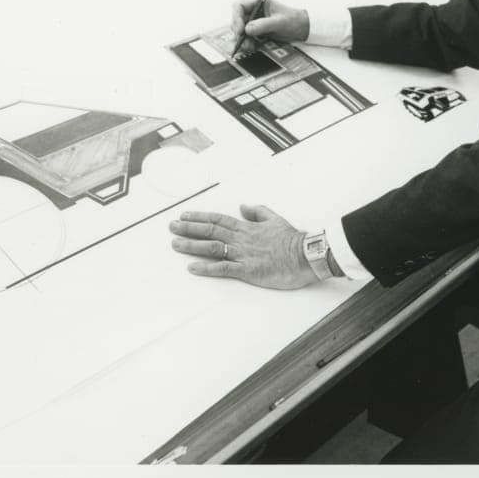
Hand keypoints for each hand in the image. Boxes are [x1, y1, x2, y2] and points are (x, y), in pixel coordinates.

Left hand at [169, 204, 316, 289]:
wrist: (306, 255)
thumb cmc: (293, 240)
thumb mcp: (275, 219)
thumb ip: (258, 212)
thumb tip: (244, 206)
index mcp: (248, 227)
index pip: (218, 219)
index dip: (199, 217)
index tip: (184, 216)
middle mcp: (242, 239)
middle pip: (210, 231)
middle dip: (189, 228)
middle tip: (171, 227)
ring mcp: (244, 254)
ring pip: (212, 247)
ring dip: (192, 245)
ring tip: (175, 244)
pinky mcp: (248, 270)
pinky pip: (223, 268)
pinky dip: (206, 268)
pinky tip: (192, 267)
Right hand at [231, 0, 308, 56]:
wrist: (302, 28)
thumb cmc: (293, 20)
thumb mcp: (279, 22)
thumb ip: (263, 25)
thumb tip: (247, 30)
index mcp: (258, 1)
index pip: (239, 6)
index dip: (236, 17)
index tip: (240, 30)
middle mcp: (254, 10)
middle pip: (237, 19)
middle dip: (238, 31)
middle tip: (241, 41)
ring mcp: (254, 20)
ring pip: (241, 29)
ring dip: (242, 39)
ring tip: (249, 47)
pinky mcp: (256, 30)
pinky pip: (246, 36)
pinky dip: (246, 42)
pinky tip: (251, 47)